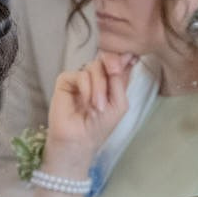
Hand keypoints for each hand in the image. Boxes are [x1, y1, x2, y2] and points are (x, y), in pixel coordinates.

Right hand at [43, 51, 135, 179]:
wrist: (81, 139)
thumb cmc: (101, 126)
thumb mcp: (119, 103)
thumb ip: (121, 80)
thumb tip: (124, 56)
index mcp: (111, 82)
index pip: (118, 62)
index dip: (124, 57)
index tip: (131, 57)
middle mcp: (96, 78)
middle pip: (106, 59)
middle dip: (113, 65)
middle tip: (115, 73)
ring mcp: (81, 78)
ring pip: (94, 66)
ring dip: (99, 85)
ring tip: (98, 106)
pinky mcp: (66, 82)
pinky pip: (80, 74)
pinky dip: (86, 87)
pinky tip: (86, 103)